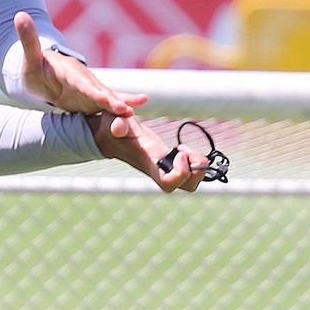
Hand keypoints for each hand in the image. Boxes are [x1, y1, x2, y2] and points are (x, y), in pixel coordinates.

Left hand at [13, 11, 147, 116]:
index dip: (89, 88)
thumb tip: (20, 14)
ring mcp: (89, 89)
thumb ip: (28, 39)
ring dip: (119, 105)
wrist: (42, 75)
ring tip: (132, 112)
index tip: (100, 96)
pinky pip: (108, 104)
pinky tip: (134, 111)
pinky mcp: (92, 99)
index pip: (79, 80)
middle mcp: (83, 78)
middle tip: (124, 109)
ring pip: (106, 97)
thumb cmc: (34, 67)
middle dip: (110, 99)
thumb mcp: (29, 57)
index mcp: (68, 70)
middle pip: (97, 89)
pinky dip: (121, 106)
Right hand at [89, 111, 209, 192]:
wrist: (110, 136)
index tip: (178, 152)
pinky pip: (192, 172)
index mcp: (149, 162)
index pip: (168, 183)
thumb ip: (117, 124)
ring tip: (184, 148)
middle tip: (185, 151)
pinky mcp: (170, 164)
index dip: (181, 172)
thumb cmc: (113, 128)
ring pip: (192, 182)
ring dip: (199, 165)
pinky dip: (196, 161)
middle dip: (196, 170)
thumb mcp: (113, 122)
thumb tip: (118, 126)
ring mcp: (166, 169)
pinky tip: (183, 148)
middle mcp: (159, 170)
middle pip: (187, 186)